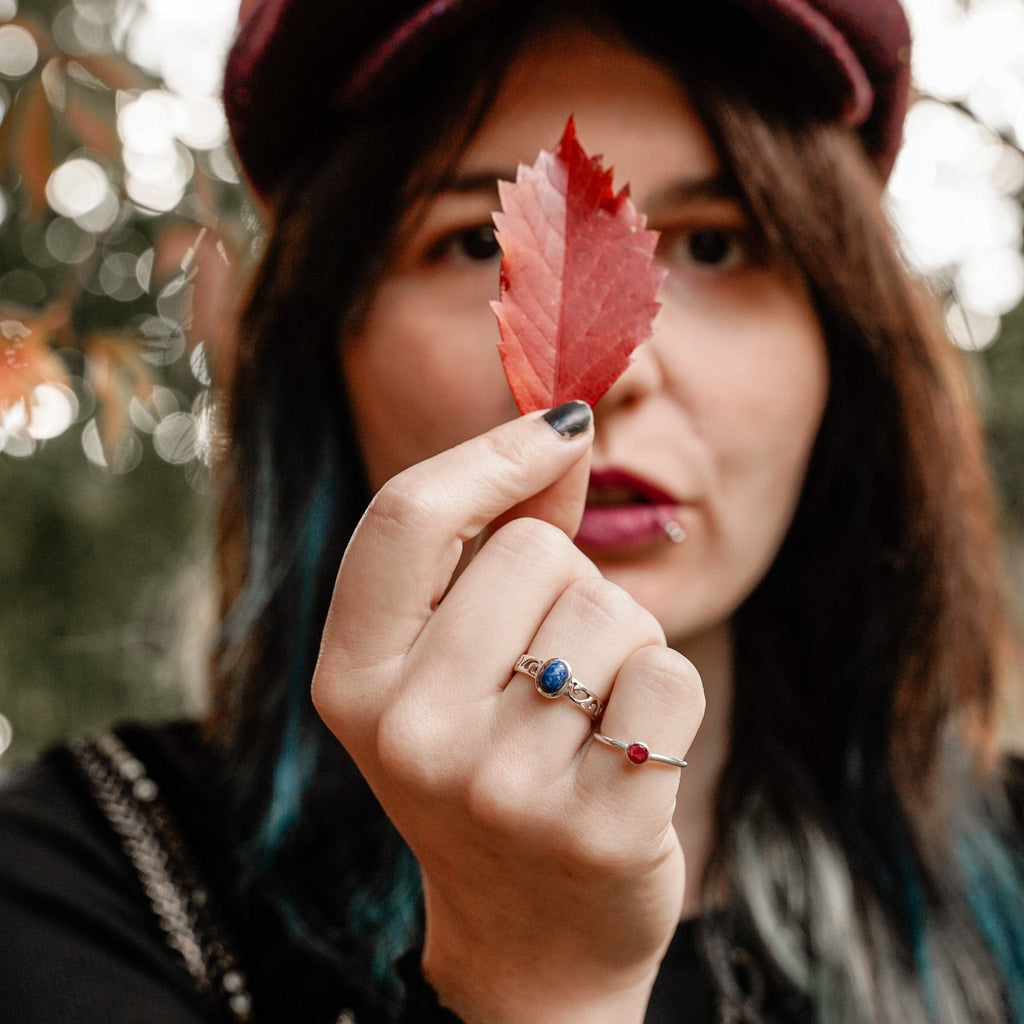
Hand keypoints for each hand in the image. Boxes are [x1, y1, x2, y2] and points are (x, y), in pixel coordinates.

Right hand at [312, 406, 704, 1023]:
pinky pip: (669, 677)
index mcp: (351, 678)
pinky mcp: (596, 827)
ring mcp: (499, 788)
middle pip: (535, 554)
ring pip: (612, 613)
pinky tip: (627, 754)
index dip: (492, 455)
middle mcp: (409, 733)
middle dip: (569, 589)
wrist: (533, 933)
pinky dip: (667, 696)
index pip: (407, 516)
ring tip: (585, 719)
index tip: (560, 428)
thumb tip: (562, 427)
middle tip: (552, 669)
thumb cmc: (491, 761)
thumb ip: (492, 537)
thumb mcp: (449, 661)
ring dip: (621, 647)